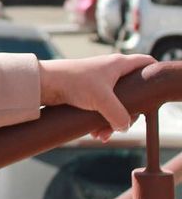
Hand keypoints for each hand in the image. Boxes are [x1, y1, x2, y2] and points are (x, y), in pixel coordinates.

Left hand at [38, 53, 155, 141]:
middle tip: (121, 125)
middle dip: (127, 114)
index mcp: (118, 65)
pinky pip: (100, 109)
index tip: (155, 92)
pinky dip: (99, 122)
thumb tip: (124, 127)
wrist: (44, 83)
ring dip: (111, 122)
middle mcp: (110, 72)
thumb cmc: (72, 81)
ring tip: (101, 135)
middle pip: (132, 94)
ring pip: (115, 105)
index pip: (145, 63)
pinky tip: (94, 133)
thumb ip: (119, 115)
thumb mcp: (102, 100)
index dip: (153, 74)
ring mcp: (98, 83)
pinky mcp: (86, 93)